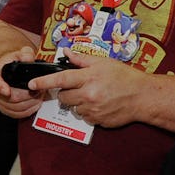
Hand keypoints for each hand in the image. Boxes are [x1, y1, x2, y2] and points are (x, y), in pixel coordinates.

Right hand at [0, 46, 42, 117]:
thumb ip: (25, 53)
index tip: (7, 90)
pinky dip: (28, 110)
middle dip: (27, 95)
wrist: (6, 70)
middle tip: (38, 90)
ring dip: (30, 103)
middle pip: (9, 98)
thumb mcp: (17, 54)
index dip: (0, 87)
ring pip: (15, 108)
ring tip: (39, 96)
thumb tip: (28, 57)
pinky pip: (17, 114)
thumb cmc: (10, 63)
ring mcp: (0, 101)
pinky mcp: (6, 109)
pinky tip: (35, 103)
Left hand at [35, 51, 149, 127]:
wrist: (142, 96)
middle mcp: (88, 95)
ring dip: (78, 102)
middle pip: (63, 97)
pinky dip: (88, 111)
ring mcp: (92, 110)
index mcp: (88, 78)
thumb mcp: (103, 62)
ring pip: (73, 108)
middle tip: (79, 86)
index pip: (60, 80)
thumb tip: (67, 53)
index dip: (44, 82)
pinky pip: (84, 117)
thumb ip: (82, 59)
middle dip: (66, 92)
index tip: (32, 84)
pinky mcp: (97, 121)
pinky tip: (99, 104)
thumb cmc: (124, 77)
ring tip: (93, 94)